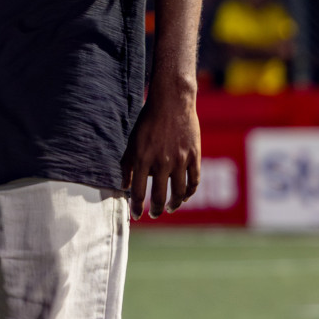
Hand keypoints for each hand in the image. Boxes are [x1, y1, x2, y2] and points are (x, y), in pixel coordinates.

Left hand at [121, 89, 199, 219]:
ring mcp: (180, 160)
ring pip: (178, 193)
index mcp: (143, 158)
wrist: (172, 103)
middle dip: (156, 209)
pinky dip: (189, 193)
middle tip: (154, 214)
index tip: (137, 215)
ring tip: (169, 208)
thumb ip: (127, 165)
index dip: (137, 207)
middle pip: (159, 196)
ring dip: (174, 204)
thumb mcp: (132, 142)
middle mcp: (161, 162)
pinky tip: (184, 197)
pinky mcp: (194, 156)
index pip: (139, 191)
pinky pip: (194, 182)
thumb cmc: (148, 122)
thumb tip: (124, 186)